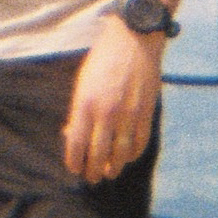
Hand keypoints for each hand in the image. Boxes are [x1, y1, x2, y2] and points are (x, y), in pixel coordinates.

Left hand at [63, 22, 161, 183]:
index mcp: (85, 104)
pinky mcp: (146, 112)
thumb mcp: (83, 83)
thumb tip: (71, 135)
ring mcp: (128, 114)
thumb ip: (78, 110)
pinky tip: (127, 158)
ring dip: (114, 167)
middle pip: (98, 154)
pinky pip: (139, 142)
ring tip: (110, 173)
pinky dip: (133, 154)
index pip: (76, 143)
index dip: (74, 161)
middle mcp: (106, 112)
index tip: (75, 169)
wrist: (133, 39)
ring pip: (120, 153)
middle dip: (93, 170)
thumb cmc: (103, 60)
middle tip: (92, 178)